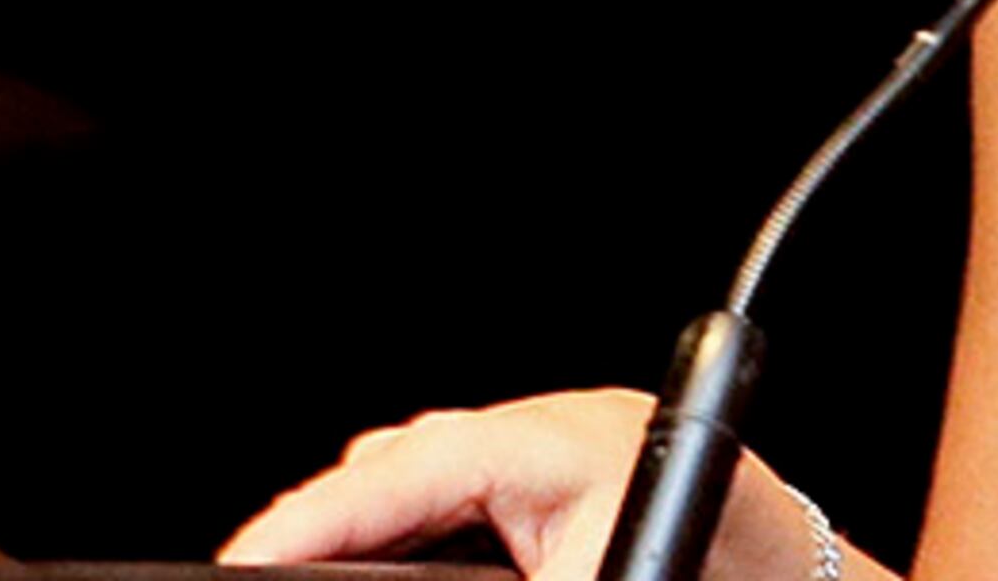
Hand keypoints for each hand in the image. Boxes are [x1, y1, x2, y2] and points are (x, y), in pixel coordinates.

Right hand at [222, 390, 841, 580]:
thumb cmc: (745, 578)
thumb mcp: (610, 580)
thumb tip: (399, 574)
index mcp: (573, 444)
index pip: (411, 466)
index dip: (318, 516)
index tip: (252, 557)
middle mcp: (570, 431)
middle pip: (408, 464)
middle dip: (331, 521)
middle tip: (260, 572)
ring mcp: (573, 454)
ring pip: (433, 479)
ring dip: (375, 525)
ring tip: (305, 563)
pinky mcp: (577, 491)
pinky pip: (472, 496)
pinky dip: (421, 530)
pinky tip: (384, 562)